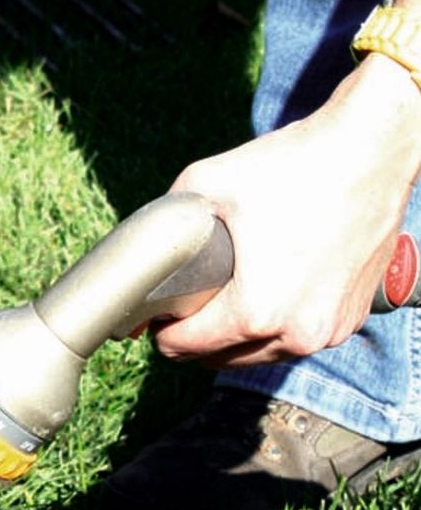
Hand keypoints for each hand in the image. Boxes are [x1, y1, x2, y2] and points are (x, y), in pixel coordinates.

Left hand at [152, 35, 420, 369]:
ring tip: (225, 296)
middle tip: (189, 299)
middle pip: (218, 359)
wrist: (370, 150)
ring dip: (236, 336)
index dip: (161, 328)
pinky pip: (296, 339)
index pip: (183, 349)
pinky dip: (277, 326)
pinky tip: (267, 292)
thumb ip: (162, 227)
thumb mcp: (204, 185)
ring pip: (259, 355)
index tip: (160, 308)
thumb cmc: (290, 167)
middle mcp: (296, 334)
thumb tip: (139, 260)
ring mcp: (329, 331)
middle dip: (196, 335)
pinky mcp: (351, 319)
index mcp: (256, 312)